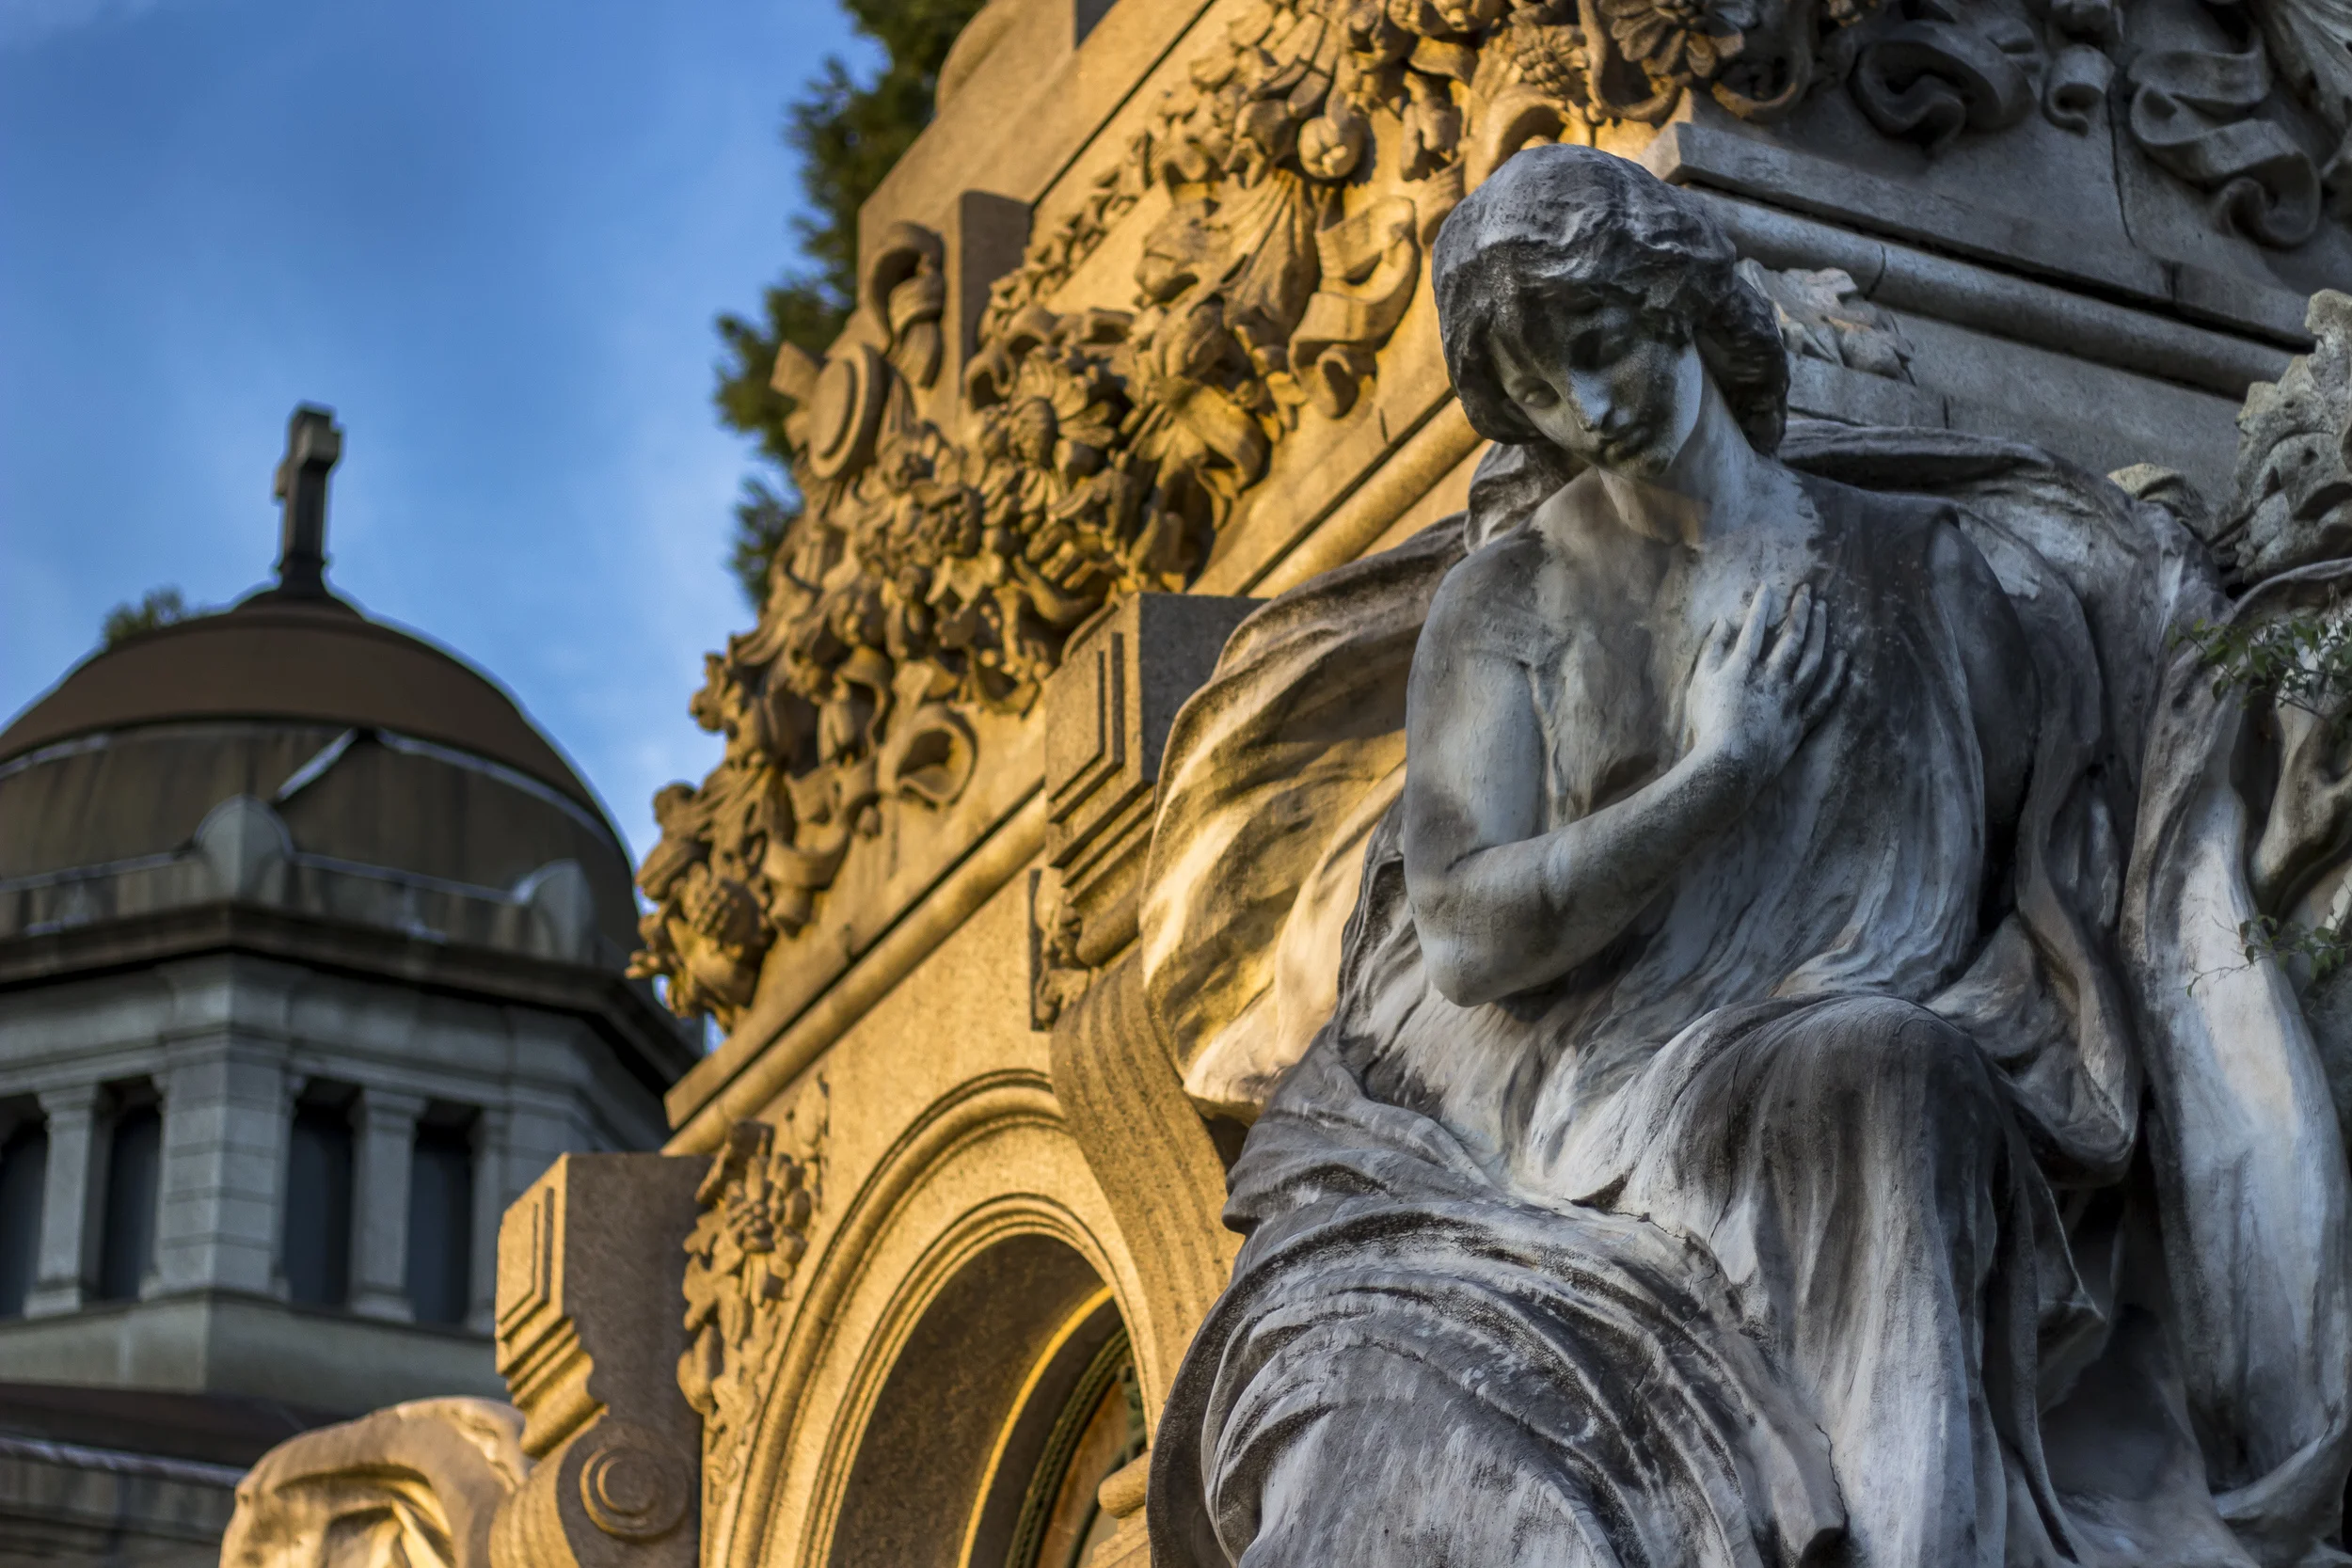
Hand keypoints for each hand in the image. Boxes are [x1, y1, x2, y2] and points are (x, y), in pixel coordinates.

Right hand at [1683, 583, 1844, 780]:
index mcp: (1743, 668)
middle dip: (1800, 611)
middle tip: (1807, 591)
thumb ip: (1712, 650)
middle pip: (1792, 638)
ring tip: (1823, 612)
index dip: (1761, 605)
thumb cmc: (1707, 725)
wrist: (1728, 768)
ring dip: (1820, 632)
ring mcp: (1789, 701)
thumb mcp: (1700, 684)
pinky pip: (1824, 697)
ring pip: (1812, 660)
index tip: (1768, 587)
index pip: (1755, 628)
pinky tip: (1843, 658)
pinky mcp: (1799, 723)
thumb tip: (1723, 623)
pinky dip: (1835, 676)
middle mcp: (1772, 679)